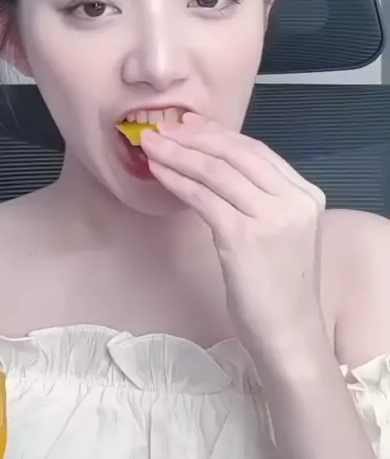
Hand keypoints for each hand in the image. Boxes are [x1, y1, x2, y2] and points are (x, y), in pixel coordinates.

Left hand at [141, 113, 326, 360]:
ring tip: (151, 145)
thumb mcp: (280, 232)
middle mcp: (294, 200)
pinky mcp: (244, 237)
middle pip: (236, 154)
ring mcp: (272, 218)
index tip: (189, 124)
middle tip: (163, 129)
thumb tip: (214, 163)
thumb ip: (260, 198)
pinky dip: (177, 181)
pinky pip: (203, 197)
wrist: (289, 333)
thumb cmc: (279, 287)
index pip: (257, 150)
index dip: (218, 134)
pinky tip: (158, 172)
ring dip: (179, 154)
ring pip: (216, 172)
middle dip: (194, 137)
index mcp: (306, 194)